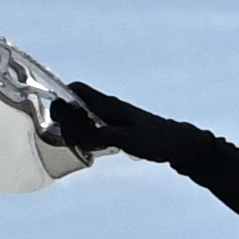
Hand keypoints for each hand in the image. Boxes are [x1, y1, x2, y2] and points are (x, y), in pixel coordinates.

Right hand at [51, 81, 195, 162]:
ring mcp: (109, 116)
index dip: (61, 101)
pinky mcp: (113, 126)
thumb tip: (78, 136)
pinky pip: (90, 127)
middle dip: (67, 121)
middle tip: (78, 140)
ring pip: (80, 117)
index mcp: (107, 104)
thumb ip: (100, 135)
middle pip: (72, 105)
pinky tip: (97, 148)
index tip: (61, 121)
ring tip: (90, 146)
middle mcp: (106, 106)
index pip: (75, 89)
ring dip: (76, 131)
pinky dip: (86, 137)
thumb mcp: (127, 139)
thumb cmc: (155, 140)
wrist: (177, 144)